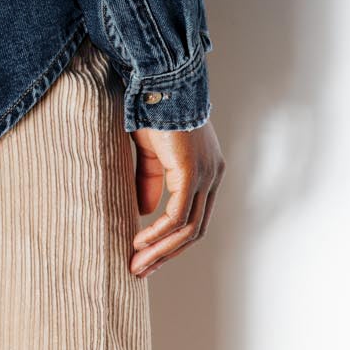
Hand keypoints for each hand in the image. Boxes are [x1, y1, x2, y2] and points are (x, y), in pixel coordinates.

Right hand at [129, 118, 224, 277]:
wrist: (157, 80)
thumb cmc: (152, 109)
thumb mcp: (150, 152)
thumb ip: (150, 180)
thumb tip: (147, 212)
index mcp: (206, 169)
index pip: (195, 216)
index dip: (172, 239)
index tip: (147, 253)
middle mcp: (212, 175)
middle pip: (195, 230)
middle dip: (167, 253)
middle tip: (141, 269)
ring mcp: (206, 174)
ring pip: (189, 229)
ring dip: (161, 251)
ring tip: (137, 264)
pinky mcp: (192, 172)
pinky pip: (178, 215)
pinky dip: (159, 233)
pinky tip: (140, 241)